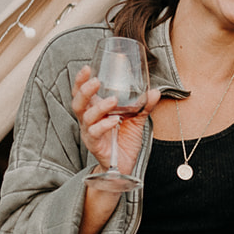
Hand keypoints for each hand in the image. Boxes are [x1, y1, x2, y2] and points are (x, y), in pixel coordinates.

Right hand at [72, 65, 160, 179]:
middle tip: (96, 81)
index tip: (87, 67)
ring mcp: (89, 133)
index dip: (81, 80)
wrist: (124, 165)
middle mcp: (88, 120)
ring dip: (99, 106)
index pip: (81, 93)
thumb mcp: (136, 120)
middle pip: (78, 102)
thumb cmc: (124, 141)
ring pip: (86, 117)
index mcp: (94, 110)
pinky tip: (114, 120)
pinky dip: (104, 125)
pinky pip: (95, 133)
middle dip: (84, 90)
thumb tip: (155, 91)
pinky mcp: (94, 145)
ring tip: (112, 100)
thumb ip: (143, 106)